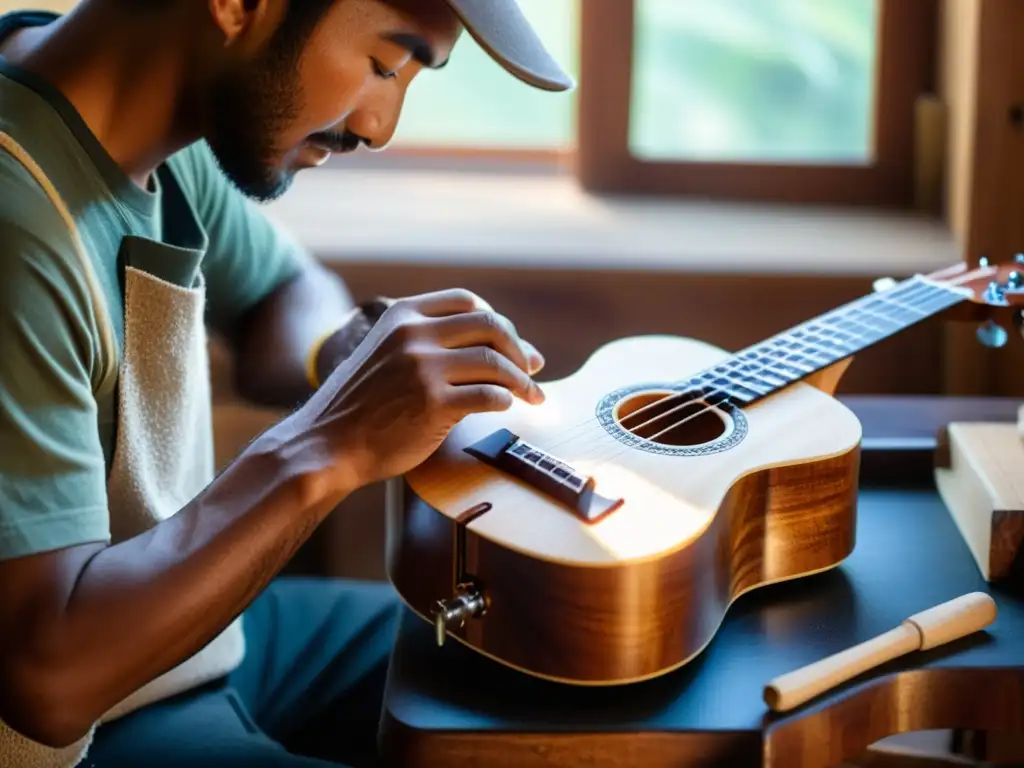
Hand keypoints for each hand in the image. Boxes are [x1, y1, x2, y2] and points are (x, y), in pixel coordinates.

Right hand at [295, 288, 545, 490]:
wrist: (327, 444)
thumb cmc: (363, 405)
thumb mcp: (385, 353)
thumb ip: (427, 341)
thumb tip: (492, 345)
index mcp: (402, 316)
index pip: (467, 301)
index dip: (497, 321)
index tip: (512, 343)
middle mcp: (413, 335)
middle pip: (490, 326)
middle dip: (519, 348)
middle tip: (533, 369)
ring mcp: (423, 369)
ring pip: (496, 362)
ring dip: (523, 380)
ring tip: (533, 395)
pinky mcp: (433, 405)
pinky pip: (489, 396)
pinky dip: (506, 401)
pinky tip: (506, 408)